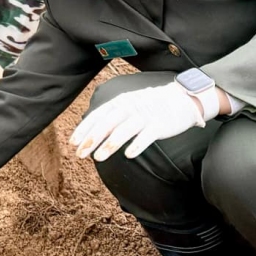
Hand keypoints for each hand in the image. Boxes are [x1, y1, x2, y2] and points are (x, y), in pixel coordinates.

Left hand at [70, 82, 212, 161]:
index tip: (73, 143)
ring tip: (98, 158)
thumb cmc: (151, 105)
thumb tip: (92, 130)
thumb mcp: (129, 104)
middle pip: (107, 124)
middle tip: (79, 154)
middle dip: (92, 139)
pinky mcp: (160, 125)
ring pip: (124, 130)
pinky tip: (129, 155)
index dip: (84, 129)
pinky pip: (147, 136)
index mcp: (120, 102)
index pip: (97, 115)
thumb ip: (113, 115)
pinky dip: (137, 145)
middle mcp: (130, 107)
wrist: (182, 98)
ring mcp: (145, 116)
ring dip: (109, 144)